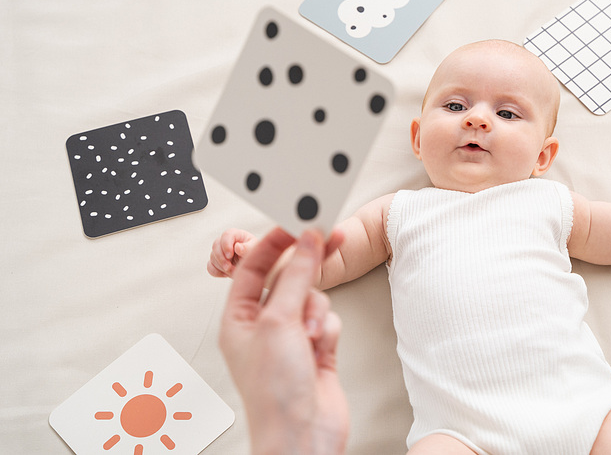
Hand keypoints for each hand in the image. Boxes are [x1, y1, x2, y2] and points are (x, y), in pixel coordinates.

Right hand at [207, 228, 257, 277]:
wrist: (252, 264)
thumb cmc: (254, 253)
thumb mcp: (254, 249)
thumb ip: (247, 248)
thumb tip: (237, 247)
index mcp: (235, 235)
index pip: (226, 235)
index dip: (226, 245)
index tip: (230, 256)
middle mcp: (224, 241)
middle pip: (215, 246)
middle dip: (221, 258)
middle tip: (229, 267)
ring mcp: (219, 251)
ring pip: (212, 258)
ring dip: (221, 267)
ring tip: (234, 272)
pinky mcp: (215, 262)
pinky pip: (210, 267)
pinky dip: (216, 272)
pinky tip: (226, 274)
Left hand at [219, 228, 348, 454]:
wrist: (303, 436)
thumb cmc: (274, 392)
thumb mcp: (279, 322)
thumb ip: (295, 276)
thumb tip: (305, 241)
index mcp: (238, 319)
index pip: (254, 267)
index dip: (275, 242)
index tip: (298, 221)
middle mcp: (263, 326)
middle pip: (288, 279)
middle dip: (306, 269)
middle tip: (329, 237)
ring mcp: (290, 338)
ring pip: (313, 298)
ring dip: (317, 312)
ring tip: (313, 335)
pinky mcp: (316, 349)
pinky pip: (328, 320)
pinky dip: (328, 330)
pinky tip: (322, 349)